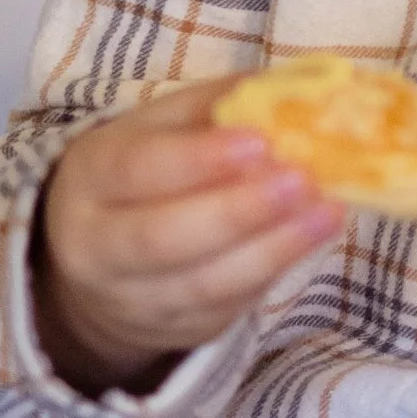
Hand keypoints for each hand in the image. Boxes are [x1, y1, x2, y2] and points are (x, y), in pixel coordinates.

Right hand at [34, 81, 343, 392]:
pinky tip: (311, 237)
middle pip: (165, 237)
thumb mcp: (157, 128)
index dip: (199, 159)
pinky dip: (275, 271)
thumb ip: (215, 107)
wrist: (102, 261)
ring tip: (326, 210)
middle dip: (239, 210)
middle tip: (302, 179)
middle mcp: (98, 246)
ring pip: (204, 282)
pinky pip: (229, 305)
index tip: (261, 140)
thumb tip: (294, 87)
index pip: (139, 169)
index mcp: (90, 177)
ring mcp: (136, 298)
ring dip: (273, 247)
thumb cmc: (143, 175)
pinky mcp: (178, 330)